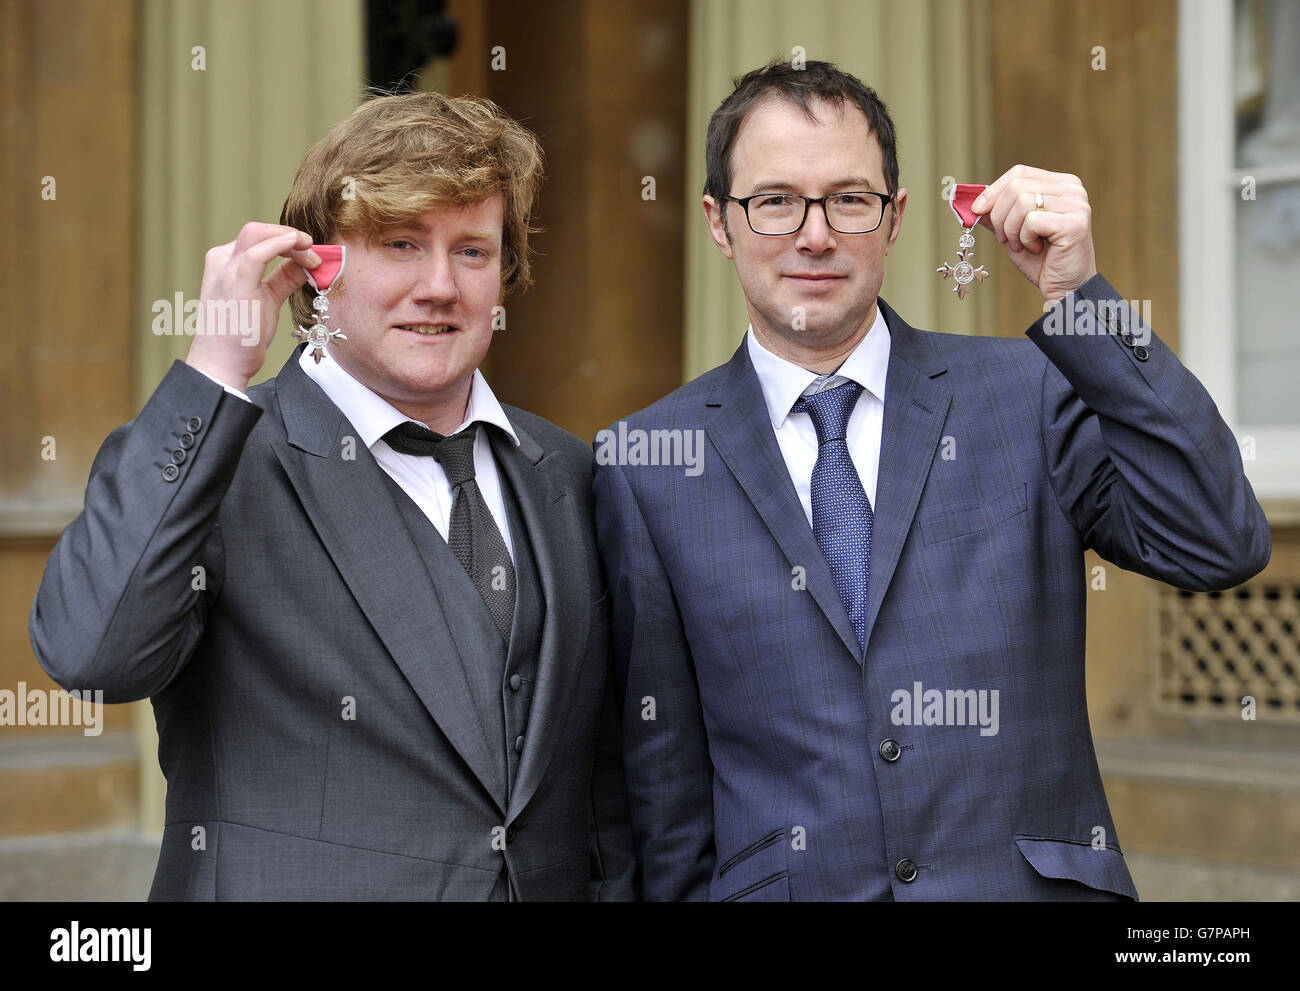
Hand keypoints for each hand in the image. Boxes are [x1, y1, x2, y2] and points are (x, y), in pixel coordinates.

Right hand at [185, 223, 320, 392]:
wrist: (223, 364)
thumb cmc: (242, 336)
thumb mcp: (268, 300)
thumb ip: (284, 279)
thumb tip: (308, 265)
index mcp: (226, 264)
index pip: (258, 240)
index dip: (287, 241)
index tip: (311, 253)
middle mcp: (222, 262)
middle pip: (257, 231)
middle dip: (289, 235)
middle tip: (315, 249)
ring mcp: (226, 270)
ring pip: (257, 234)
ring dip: (290, 239)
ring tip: (314, 254)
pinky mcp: (236, 282)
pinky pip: (259, 252)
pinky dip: (282, 244)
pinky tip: (302, 247)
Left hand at [972, 165, 1096, 302]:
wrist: (1065, 288)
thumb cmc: (1041, 260)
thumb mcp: (1013, 232)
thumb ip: (997, 214)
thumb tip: (972, 204)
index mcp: (1060, 184)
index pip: (1019, 173)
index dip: (993, 191)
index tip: (977, 210)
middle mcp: (1072, 189)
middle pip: (1016, 186)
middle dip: (1000, 216)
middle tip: (1005, 238)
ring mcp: (1076, 204)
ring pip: (1022, 202)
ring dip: (1012, 230)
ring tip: (1022, 245)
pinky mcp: (1074, 223)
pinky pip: (1032, 221)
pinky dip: (1025, 239)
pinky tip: (1037, 249)